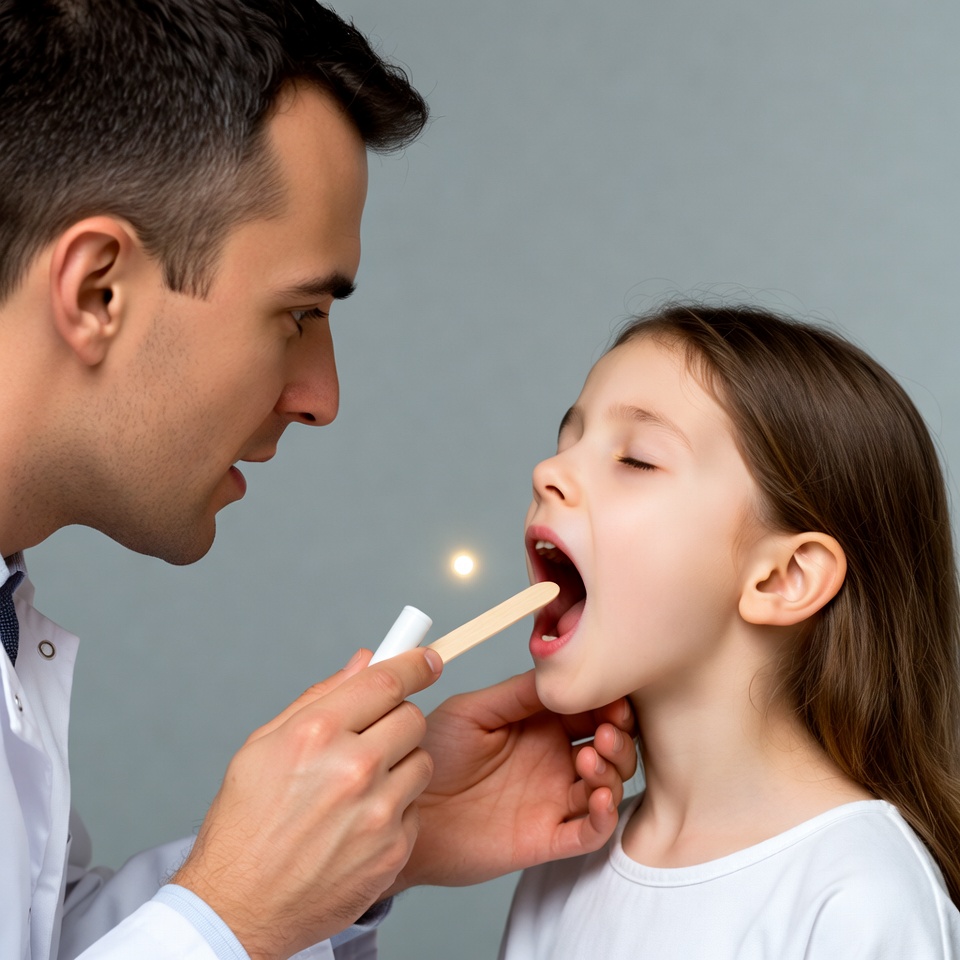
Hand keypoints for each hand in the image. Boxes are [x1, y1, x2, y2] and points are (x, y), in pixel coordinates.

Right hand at [171, 647, 441, 959]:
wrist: (239, 908)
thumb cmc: (245, 825)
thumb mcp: (263, 745)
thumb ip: (320, 696)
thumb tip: (365, 662)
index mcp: (317, 733)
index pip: (388, 680)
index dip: (414, 664)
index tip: (426, 660)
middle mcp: (353, 768)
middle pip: (412, 716)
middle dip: (398, 719)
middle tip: (376, 734)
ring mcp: (377, 811)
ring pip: (421, 761)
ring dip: (400, 765)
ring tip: (361, 787)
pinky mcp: (393, 849)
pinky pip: (415, 808)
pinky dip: (395, 810)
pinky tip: (359, 823)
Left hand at [388, 669, 636, 891]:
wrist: (405, 809)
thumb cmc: (432, 756)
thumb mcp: (472, 711)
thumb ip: (516, 693)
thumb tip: (559, 671)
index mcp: (539, 724)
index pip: (590, 708)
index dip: (607, 701)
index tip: (612, 693)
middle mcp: (552, 760)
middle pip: (610, 745)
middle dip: (619, 735)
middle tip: (608, 730)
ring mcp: (553, 799)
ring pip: (608, 785)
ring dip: (613, 770)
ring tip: (591, 759)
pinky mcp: (547, 837)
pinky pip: (590, 832)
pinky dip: (605, 817)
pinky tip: (598, 799)